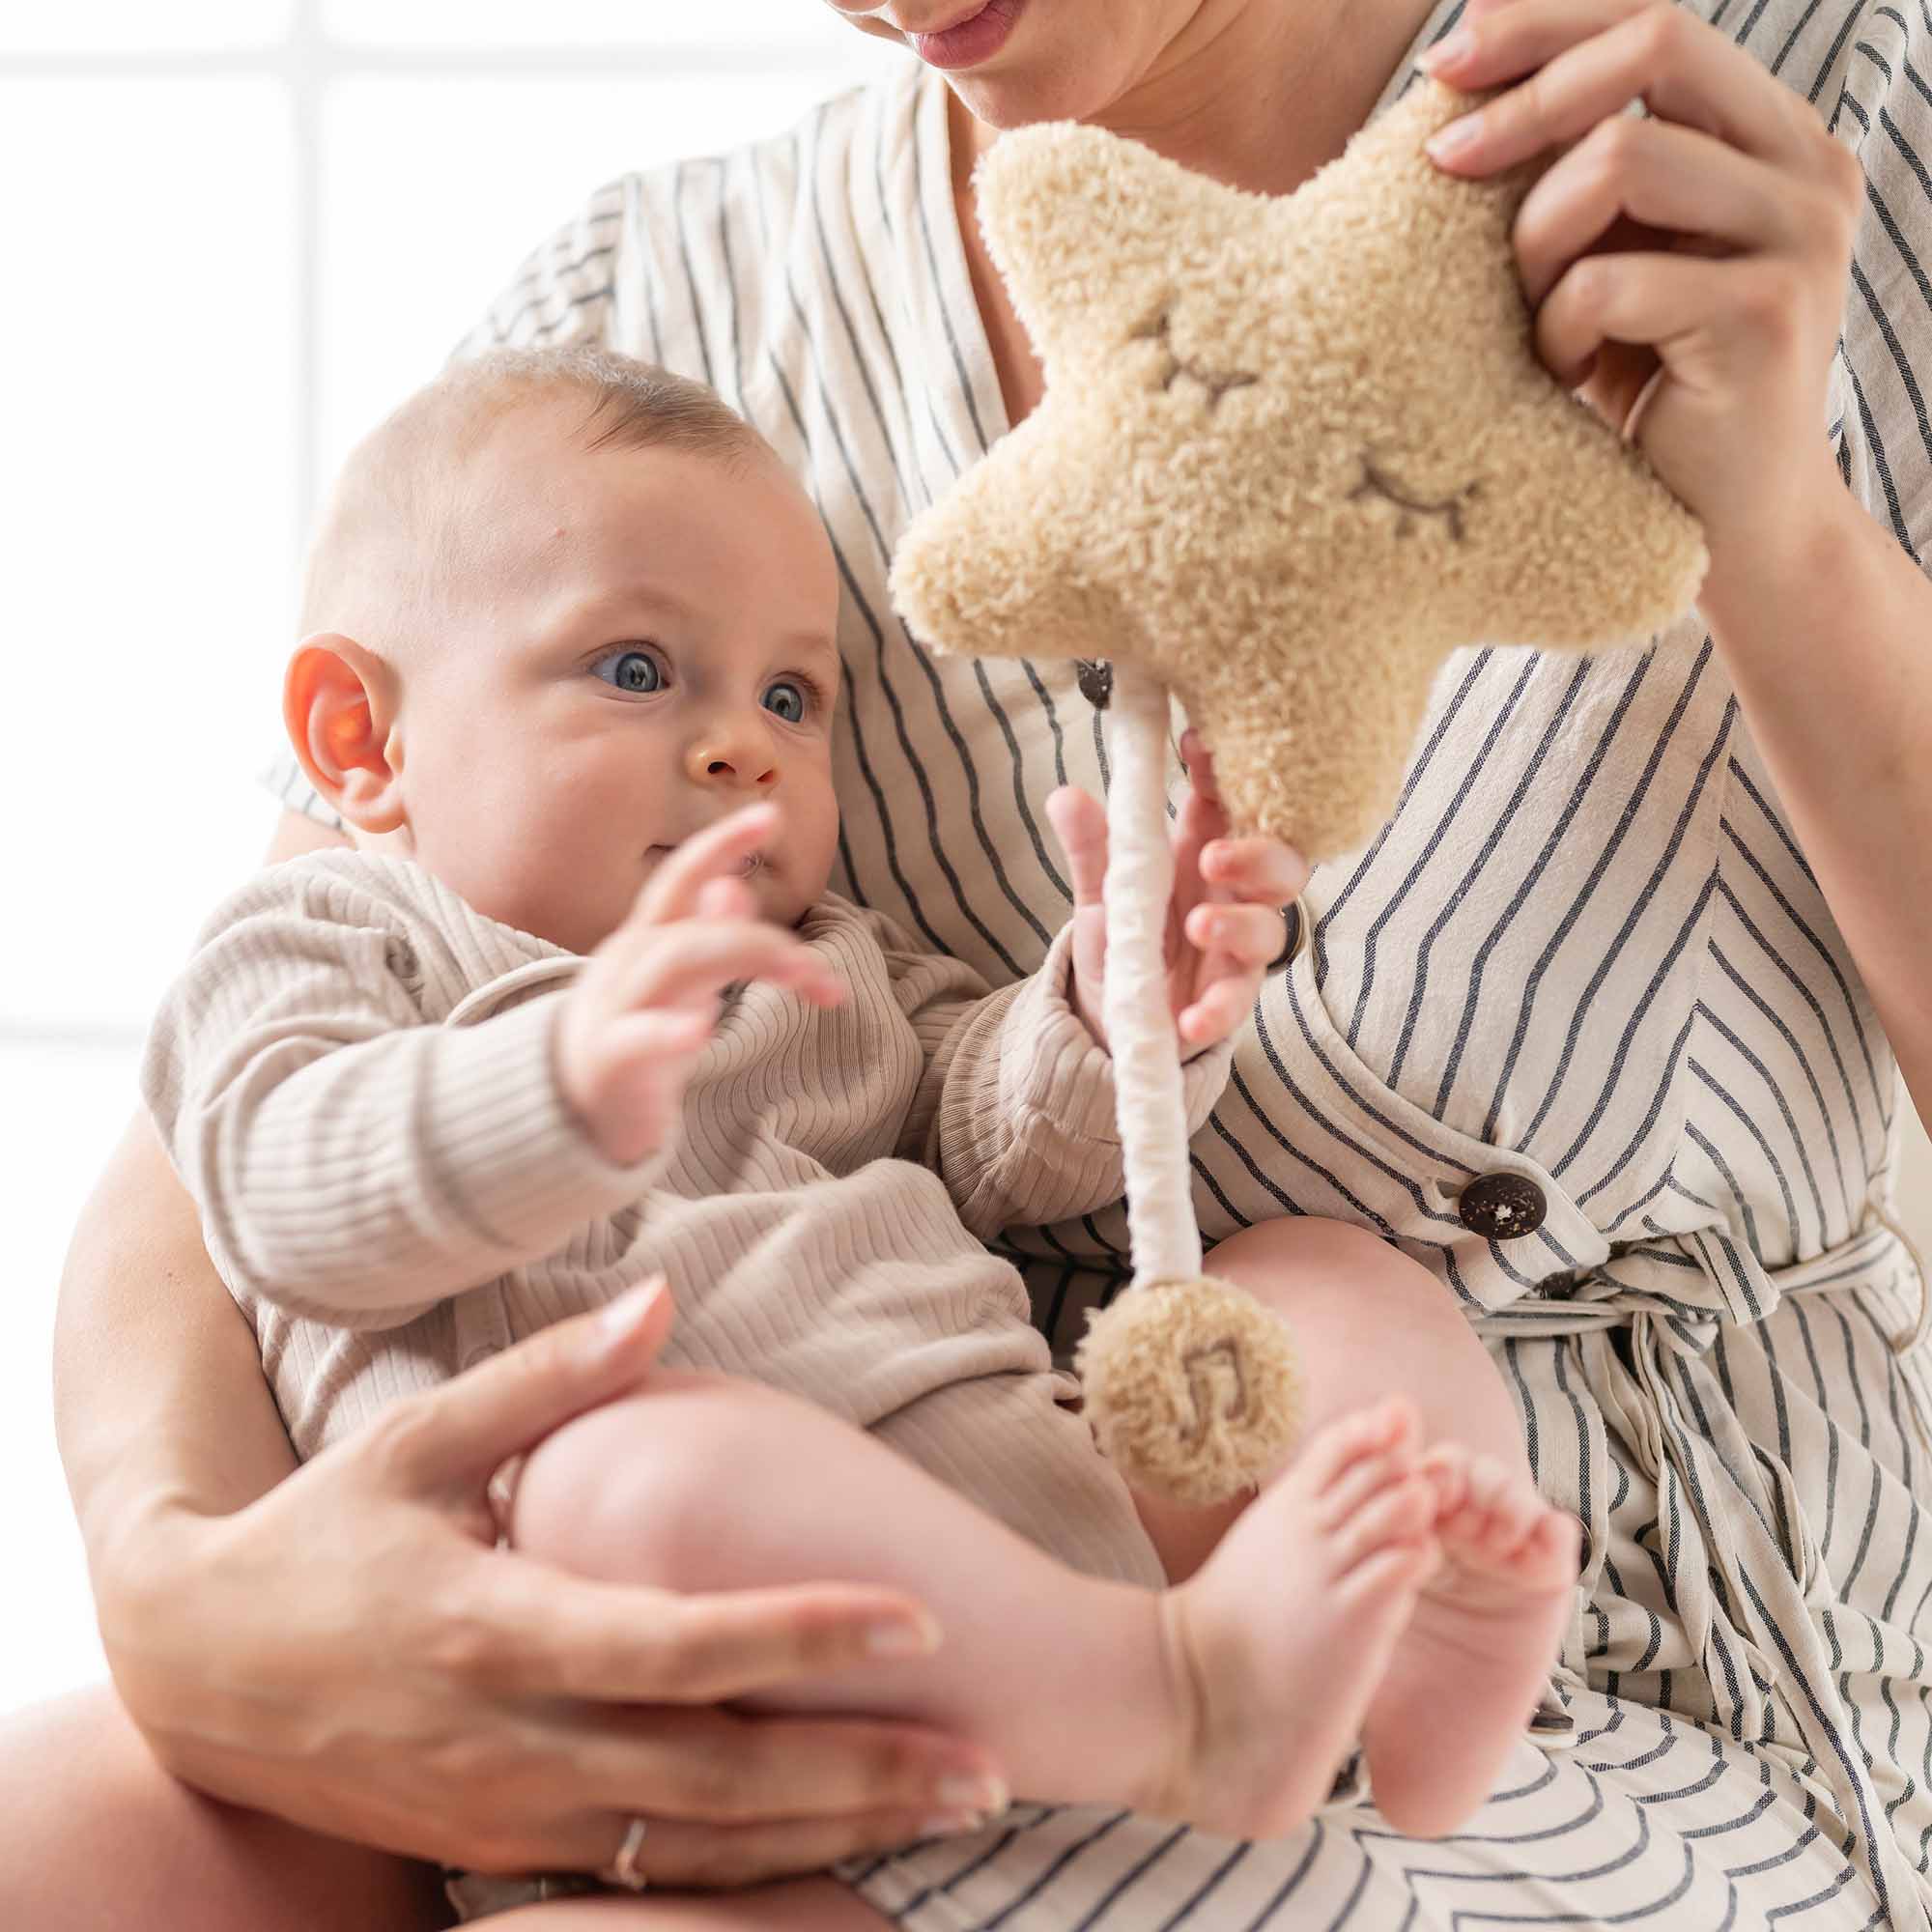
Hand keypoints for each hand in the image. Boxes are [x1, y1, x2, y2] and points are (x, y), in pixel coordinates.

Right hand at [113, 1283, 1006, 1885]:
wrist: (195, 1677)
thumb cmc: (317, 1536)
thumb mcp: (413, 1442)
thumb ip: (547, 1379)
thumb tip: (663, 1297)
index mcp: (493, 1626)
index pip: (676, 1643)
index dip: (802, 1635)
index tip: (919, 1620)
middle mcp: (511, 1741)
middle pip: (716, 1777)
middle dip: (861, 1772)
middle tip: (990, 1764)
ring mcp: (509, 1815)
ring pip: (698, 1850)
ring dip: (833, 1834)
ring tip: (954, 1810)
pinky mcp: (503, 1853)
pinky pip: (649, 1879)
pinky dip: (751, 1870)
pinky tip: (845, 1846)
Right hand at [557, 803, 844, 1164]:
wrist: (563, 1109)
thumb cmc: (635, 1036)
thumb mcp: (674, 981)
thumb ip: (705, 934)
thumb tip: (735, 887)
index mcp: (646, 939)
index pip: (681, 877)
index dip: (722, 843)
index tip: (771, 814)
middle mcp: (629, 962)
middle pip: (693, 928)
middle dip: (763, 939)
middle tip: (820, 973)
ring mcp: (616, 1008)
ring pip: (673, 965)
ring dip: (744, 959)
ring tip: (801, 976)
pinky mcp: (611, 1061)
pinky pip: (638, 1039)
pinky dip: (669, 1032)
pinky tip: (701, 1029)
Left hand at [1045, 729, 1309, 1050]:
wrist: (1114, 1017)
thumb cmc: (1125, 936)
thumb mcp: (1101, 891)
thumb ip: (1091, 848)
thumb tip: (1063, 795)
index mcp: (1201, 851)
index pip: (1225, 802)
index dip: (1219, 772)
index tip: (1193, 746)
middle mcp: (1230, 895)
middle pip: (1280, 863)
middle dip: (1258, 854)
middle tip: (1213, 856)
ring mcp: (1235, 948)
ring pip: (1270, 929)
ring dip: (1239, 925)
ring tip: (1197, 926)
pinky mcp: (1227, 1000)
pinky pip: (1237, 1003)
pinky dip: (1218, 1009)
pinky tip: (1189, 1017)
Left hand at [1420, 0, 1859, 579]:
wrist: (1725, 529)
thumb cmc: (1645, 396)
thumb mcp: (1613, 259)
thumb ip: (1584, 173)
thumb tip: (1461, 84)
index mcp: (1772, 137)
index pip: (1658, 20)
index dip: (1545, 25)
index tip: (1445, 63)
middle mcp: (1806, 167)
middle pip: (1657, 46)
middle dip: (1529, 99)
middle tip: (1443, 163)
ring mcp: (1800, 236)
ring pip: (1622, 160)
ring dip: (1537, 238)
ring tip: (1529, 317)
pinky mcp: (1767, 315)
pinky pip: (1610, 280)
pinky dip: (1556, 328)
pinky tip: (1560, 377)